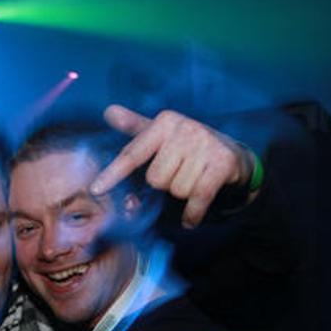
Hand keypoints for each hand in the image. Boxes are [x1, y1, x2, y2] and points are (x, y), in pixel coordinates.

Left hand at [92, 104, 255, 227]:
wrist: (234, 155)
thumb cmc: (188, 148)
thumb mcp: (161, 135)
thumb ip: (134, 131)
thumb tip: (108, 111)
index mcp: (164, 122)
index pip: (132, 154)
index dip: (113, 174)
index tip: (96, 190)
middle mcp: (185, 129)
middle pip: (155, 179)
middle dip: (164, 185)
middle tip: (178, 174)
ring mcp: (206, 145)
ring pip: (176, 190)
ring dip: (182, 195)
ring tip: (193, 181)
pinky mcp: (223, 163)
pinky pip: (197, 198)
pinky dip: (192, 213)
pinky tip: (190, 219)